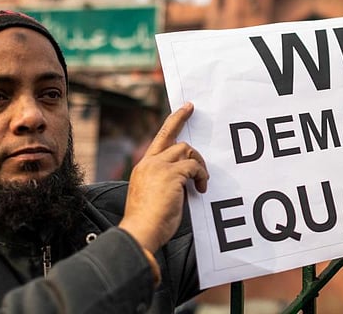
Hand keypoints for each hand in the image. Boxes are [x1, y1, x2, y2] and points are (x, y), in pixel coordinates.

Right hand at [119, 102, 208, 252]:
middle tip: (191, 109)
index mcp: (144, 167)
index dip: (172, 122)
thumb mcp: (153, 196)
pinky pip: (194, 167)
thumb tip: (186, 181)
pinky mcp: (171, 174)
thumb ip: (166, 182)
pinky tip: (201, 189)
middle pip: (172, 136)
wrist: (140, 232)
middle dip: (181, 120)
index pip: (158, 138)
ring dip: (198, 164)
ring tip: (201, 182)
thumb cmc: (148, 222)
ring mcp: (160, 167)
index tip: (184, 109)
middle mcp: (150, 163)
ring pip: (186, 150)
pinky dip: (201, 176)